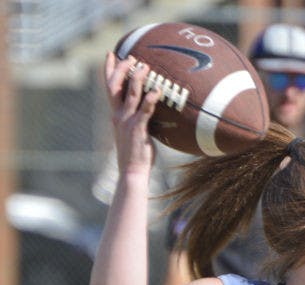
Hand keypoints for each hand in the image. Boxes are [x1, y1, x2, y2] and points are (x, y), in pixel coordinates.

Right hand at [104, 52, 158, 174]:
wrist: (131, 171)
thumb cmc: (135, 154)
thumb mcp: (132, 132)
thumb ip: (136, 119)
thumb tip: (147, 111)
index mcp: (115, 115)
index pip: (109, 87)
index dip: (108, 70)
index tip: (111, 55)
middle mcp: (118, 115)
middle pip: (114, 85)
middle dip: (121, 68)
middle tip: (131, 57)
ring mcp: (127, 121)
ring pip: (130, 94)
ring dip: (137, 78)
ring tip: (146, 66)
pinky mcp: (138, 129)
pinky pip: (145, 110)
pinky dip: (151, 99)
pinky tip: (157, 90)